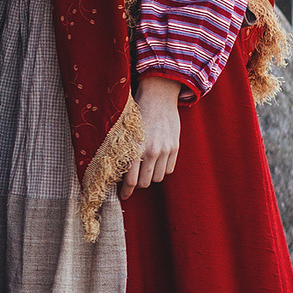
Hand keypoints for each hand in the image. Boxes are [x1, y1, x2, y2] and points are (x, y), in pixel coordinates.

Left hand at [124, 75, 182, 194]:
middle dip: (138, 184)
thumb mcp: (125, 131)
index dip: (126, 191)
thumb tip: (117, 172)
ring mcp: (166, 150)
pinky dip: (163, 169)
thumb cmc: (137, 112)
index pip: (130, 180)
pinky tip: (157, 162)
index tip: (123, 196)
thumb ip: (124, 151)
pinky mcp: (175, 147)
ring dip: (151, 177)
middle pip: (145, 182)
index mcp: (135, 148)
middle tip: (133, 180)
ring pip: (159, 178)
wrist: (158, 96)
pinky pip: (170, 169)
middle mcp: (151, 151)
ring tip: (145, 170)